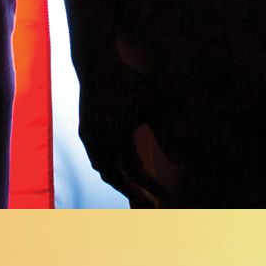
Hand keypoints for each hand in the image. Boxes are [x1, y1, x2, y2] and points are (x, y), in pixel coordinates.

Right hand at [78, 57, 170, 204]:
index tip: (166, 196)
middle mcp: (99, 141)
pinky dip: (106, 169)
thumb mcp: (154, 104)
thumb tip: (181, 162)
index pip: (136, 173)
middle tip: (151, 203)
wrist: (98, 62)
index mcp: (117, 136)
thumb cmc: (131, 81)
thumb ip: (167, 133)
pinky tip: (117, 170)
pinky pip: (94, 159)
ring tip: (136, 190)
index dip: (151, 186)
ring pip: (102, 170)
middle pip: (116, 178)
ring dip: (119, 182)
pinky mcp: (84, 131)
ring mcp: (88, 137)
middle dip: (134, 192)